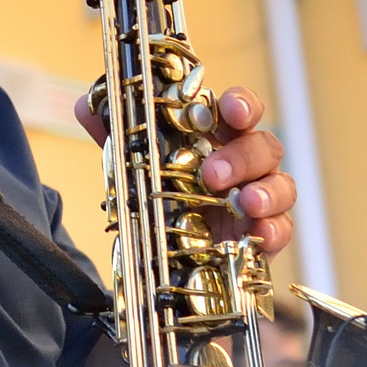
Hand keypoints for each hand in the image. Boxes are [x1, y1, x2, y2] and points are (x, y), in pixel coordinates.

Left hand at [78, 87, 296, 254]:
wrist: (170, 261)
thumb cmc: (165, 202)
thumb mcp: (137, 169)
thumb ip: (115, 138)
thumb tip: (85, 107)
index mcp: (218, 140)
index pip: (240, 111)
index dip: (241, 105)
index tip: (231, 109)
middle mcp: (244, 166)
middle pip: (263, 146)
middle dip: (243, 156)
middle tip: (214, 174)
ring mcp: (257, 201)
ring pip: (282, 185)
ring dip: (267, 191)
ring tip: (247, 203)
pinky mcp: (263, 238)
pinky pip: (282, 229)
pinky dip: (275, 230)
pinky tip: (261, 233)